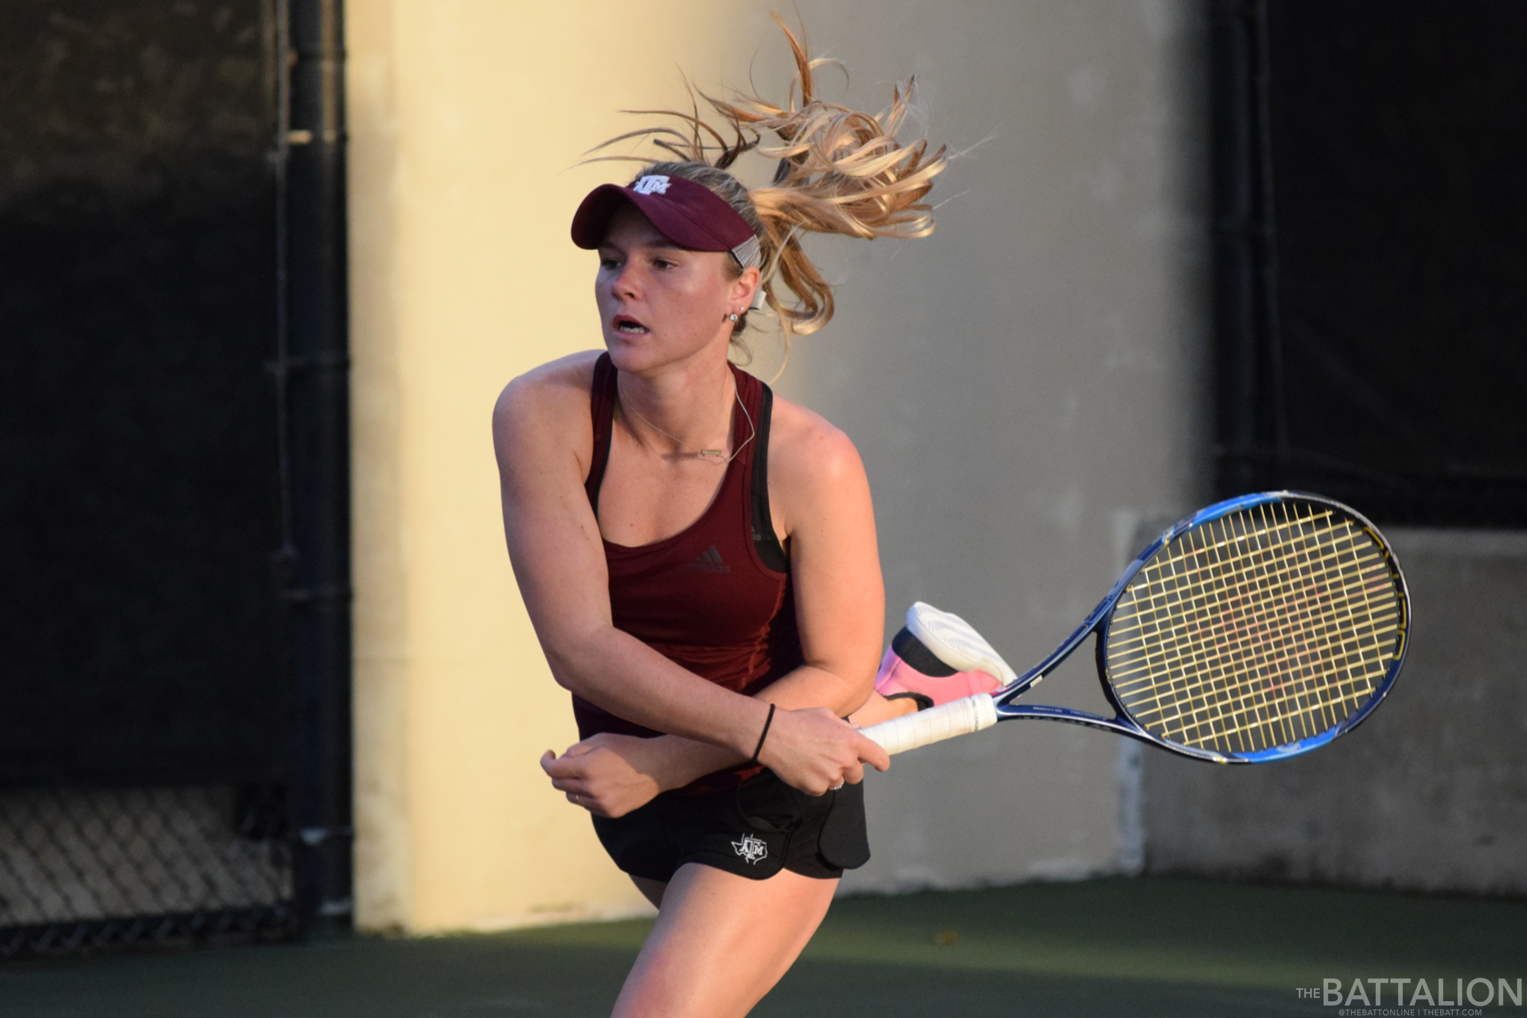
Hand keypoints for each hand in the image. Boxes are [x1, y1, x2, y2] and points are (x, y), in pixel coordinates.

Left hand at [540, 733, 665, 817]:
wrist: (659, 767)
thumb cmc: (629, 748)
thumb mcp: (601, 739)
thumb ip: (576, 750)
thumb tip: (561, 761)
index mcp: (588, 767)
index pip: (553, 770)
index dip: (546, 761)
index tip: (549, 754)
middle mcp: (592, 788)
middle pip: (559, 784)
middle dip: (560, 772)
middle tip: (570, 762)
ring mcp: (601, 803)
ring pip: (572, 796)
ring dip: (573, 784)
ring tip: (590, 773)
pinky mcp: (609, 812)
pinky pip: (587, 805)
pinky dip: (587, 795)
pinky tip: (602, 784)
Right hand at [756, 706, 890, 795]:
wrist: (773, 735)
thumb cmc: (799, 721)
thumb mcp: (826, 715)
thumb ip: (845, 727)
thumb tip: (859, 732)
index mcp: (851, 740)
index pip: (879, 757)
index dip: (881, 763)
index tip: (880, 766)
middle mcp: (844, 760)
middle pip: (858, 775)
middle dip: (848, 770)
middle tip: (831, 760)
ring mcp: (830, 776)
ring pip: (838, 783)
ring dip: (829, 776)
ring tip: (812, 760)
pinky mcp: (815, 787)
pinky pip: (821, 789)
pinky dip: (814, 782)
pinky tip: (803, 768)